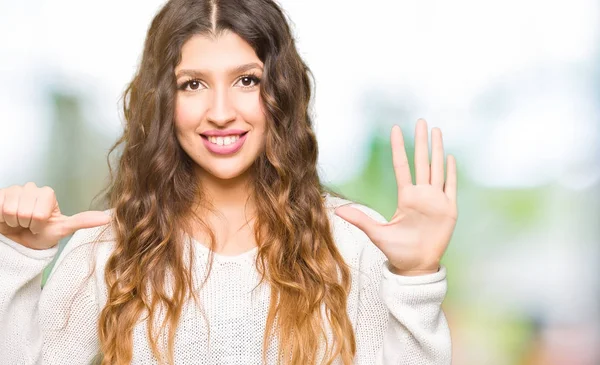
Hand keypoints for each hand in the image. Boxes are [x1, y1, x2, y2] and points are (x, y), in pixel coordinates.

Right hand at [0, 182, 111, 249]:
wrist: (17, 241)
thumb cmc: (38, 234)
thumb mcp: (62, 229)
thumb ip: (83, 221)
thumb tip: (108, 218)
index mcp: (47, 194)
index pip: (40, 213)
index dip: (38, 224)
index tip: (39, 225)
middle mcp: (31, 188)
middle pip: (27, 212)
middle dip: (26, 224)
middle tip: (26, 224)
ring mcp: (14, 189)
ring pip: (11, 210)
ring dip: (13, 222)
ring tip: (16, 221)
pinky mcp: (0, 194)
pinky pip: (0, 208)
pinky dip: (1, 218)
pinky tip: (5, 218)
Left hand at [334, 119, 457, 275]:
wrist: (415, 266)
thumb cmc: (397, 250)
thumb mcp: (376, 232)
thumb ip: (360, 219)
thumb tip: (337, 210)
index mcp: (405, 197)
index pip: (402, 166)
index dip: (399, 147)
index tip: (395, 129)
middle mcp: (421, 194)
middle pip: (422, 161)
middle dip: (421, 141)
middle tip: (420, 121)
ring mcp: (436, 200)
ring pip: (437, 168)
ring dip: (438, 150)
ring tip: (437, 131)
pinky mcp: (449, 209)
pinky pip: (451, 186)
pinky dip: (451, 172)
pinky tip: (450, 157)